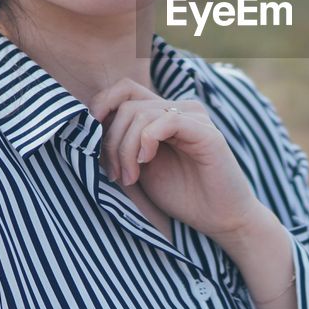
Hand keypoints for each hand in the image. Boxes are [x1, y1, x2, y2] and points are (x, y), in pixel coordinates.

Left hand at [91, 78, 265, 242]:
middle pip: (128, 105)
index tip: (90, 139)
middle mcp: (180, 109)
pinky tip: (145, 163)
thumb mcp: (139, 168)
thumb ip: (121, 145)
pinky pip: (166, 122)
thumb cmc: (182, 196)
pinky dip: (146, 141)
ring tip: (130, 178)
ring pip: (141, 114)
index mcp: (164, 114)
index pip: (125, 89)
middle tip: (115, 174)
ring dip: (125, 149)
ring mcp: (195, 118)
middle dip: (111, 141)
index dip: (102, 105)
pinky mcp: (206, 133)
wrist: (220, 219)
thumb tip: (89, 128)